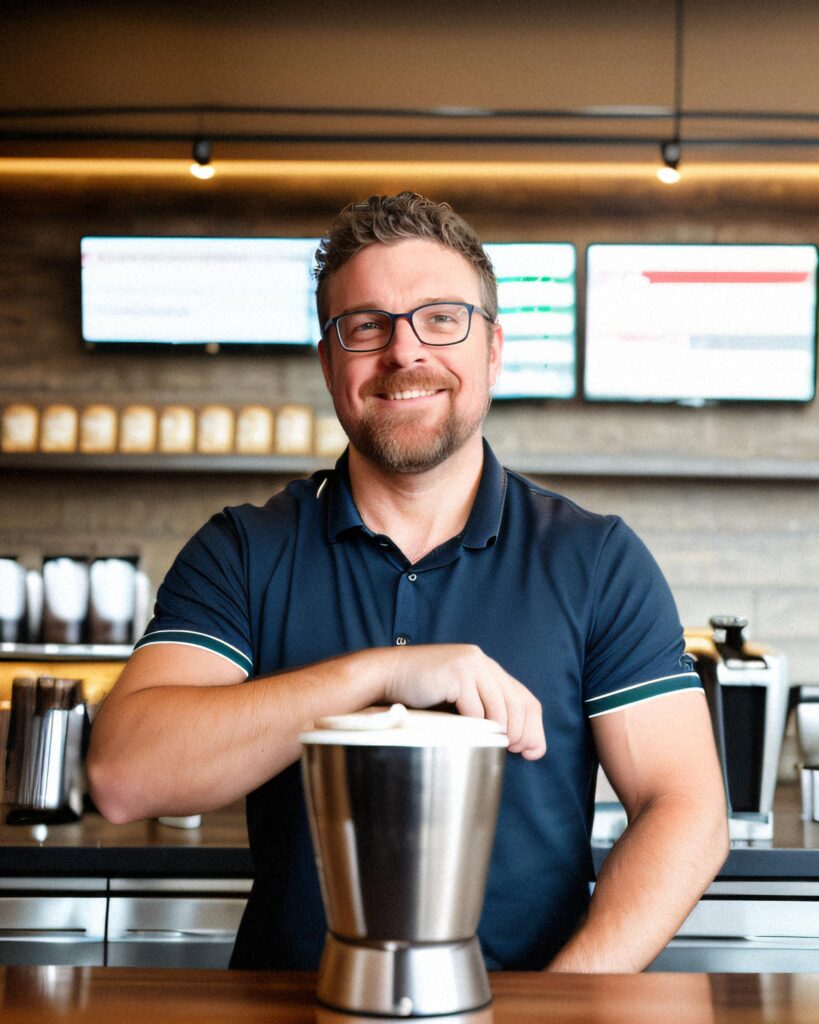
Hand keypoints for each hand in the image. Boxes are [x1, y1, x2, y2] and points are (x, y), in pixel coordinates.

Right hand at [380, 643, 545, 759]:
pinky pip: (476, 708)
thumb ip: (484, 708)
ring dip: (501, 732)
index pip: (524, 697)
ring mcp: (470, 664)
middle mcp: (482, 661)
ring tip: (496, 747)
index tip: (532, 751)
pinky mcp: (457, 673)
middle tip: (515, 752)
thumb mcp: (459, 697)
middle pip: (518, 703)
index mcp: (486, 666)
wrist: (386, 675)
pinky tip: (470, 734)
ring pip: (501, 707)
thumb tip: (517, 742)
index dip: (533, 726)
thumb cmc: (420, 693)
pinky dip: (477, 726)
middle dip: (522, 733)